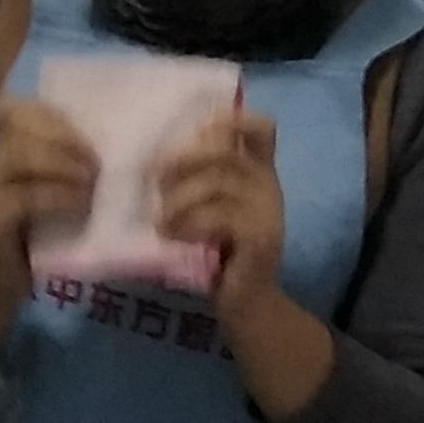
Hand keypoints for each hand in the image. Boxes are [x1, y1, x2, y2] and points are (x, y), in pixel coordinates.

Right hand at [0, 95, 98, 364]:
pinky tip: (80, 206)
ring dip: (63, 164)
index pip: (15, 108)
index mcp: (9, 151)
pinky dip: (56, 196)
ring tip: (91, 184)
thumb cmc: (41, 234)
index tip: (87, 135)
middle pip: (18, 124)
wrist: (2, 282)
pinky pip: (21, 198)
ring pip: (19, 156)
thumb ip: (73, 164)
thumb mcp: (57, 191)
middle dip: (65, 137)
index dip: (51, 113)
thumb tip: (122, 143)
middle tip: (98, 165)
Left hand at [151, 105, 289, 324]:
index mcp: (258, 174)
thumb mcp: (208, 210)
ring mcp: (268, 212)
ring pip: (218, 182)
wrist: (245, 303)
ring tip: (160, 221)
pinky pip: (219, 215)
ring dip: (178, 198)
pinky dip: (188, 223)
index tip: (198, 130)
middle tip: (155, 179)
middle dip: (183, 159)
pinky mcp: (260, 237)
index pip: (262, 128)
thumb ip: (200, 180)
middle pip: (226, 151)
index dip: (232, 118)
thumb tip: (160, 156)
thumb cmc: (218, 254)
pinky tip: (174, 237)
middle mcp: (268, 186)